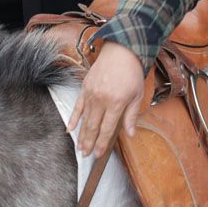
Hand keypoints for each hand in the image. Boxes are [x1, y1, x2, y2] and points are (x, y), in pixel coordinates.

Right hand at [67, 41, 143, 157]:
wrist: (121, 51)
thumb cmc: (132, 73)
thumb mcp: (137, 95)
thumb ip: (132, 116)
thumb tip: (130, 134)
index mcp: (116, 103)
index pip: (107, 129)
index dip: (102, 143)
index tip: (98, 154)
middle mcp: (101, 100)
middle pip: (93, 126)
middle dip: (89, 142)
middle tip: (85, 155)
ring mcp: (91, 94)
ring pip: (84, 119)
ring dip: (81, 134)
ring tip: (79, 147)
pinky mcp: (85, 88)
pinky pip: (78, 106)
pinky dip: (73, 118)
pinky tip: (70, 128)